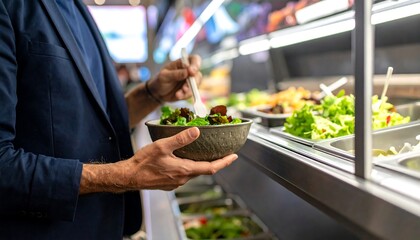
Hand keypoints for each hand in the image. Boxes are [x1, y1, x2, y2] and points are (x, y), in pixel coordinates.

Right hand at [119, 127, 236, 190]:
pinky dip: (190, 166)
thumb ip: (181, 139)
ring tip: (206, 154)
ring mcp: (176, 182)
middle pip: (204, 170)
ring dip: (201, 164)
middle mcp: (182, 179)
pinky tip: (185, 159)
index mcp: (184, 170)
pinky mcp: (169, 183)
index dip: (224, 162)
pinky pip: (184, 174)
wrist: (129, 176)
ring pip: (193, 172)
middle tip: (223, 153)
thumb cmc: (144, 162)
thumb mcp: (162, 146)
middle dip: (215, 162)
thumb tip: (197, 132)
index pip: (211, 167)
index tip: (234, 156)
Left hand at [148, 55, 201, 101]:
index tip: (191, 71)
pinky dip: (185, 95)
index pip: (194, 59)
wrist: (158, 93)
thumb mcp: (164, 76)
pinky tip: (178, 95)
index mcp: (183, 63)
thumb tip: (187, 72)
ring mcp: (191, 81)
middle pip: (198, 74)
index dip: (195, 64)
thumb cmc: (160, 80)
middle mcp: (189, 71)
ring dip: (188, 90)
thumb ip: (176, 74)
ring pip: (196, 85)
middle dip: (193, 81)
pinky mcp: (190, 90)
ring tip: (178, 94)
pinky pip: (192, 93)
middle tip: (185, 87)